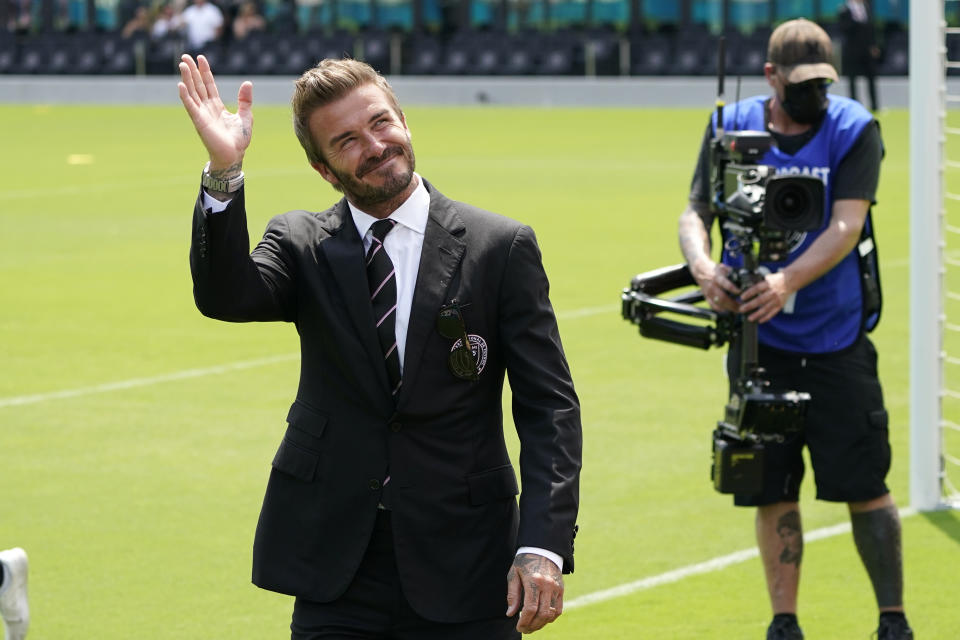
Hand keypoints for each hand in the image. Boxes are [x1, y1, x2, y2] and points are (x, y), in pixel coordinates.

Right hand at [177, 54, 252, 172]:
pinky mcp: (199, 121)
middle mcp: (207, 108)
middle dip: (192, 70)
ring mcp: (202, 114)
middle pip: (198, 85)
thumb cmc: (239, 140)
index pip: (209, 85)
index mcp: (217, 106)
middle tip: (185, 56)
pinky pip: (190, 106)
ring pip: (192, 92)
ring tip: (182, 64)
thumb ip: (245, 100)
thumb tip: (247, 82)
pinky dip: (185, 96)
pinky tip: (180, 85)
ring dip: (187, 78)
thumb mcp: (246, 116)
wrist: (234, 155)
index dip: (205, 72)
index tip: (201, 58)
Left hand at [505, 553, 563, 633]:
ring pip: (551, 614)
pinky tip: (542, 619)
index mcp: (533, 581)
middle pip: (542, 614)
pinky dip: (551, 618)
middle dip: (532, 626)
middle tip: (525, 629)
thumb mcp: (514, 574)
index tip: (519, 627)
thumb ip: (513, 594)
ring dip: (541, 624)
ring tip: (532, 626)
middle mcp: (547, 585)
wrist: (542, 549)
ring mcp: (556, 588)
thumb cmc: (525, 562)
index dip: (524, 621)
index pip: (530, 608)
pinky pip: (558, 609)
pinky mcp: (561, 589)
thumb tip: (510, 614)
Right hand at [690, 257, 739, 312]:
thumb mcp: (723, 268)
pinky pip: (713, 306)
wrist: (700, 271)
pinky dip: (721, 309)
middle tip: (742, 307)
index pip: (724, 283)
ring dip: (729, 308)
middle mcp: (712, 286)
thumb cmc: (714, 270)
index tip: (739, 292)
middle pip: (722, 298)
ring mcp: (708, 293)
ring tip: (738, 310)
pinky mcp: (706, 297)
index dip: (732, 288)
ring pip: (718, 304)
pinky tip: (728, 310)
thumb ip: (732, 272)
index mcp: (716, 277)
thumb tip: (744, 276)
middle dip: (733, 304)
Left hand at [739, 271, 792, 322]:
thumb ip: (758, 283)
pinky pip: (773, 313)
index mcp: (768, 284)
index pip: (757, 288)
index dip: (749, 293)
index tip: (742, 297)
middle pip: (760, 300)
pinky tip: (759, 320)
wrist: (790, 281)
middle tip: (741, 309)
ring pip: (766, 308)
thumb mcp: (767, 278)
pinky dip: (766, 317)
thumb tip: (745, 288)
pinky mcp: (780, 305)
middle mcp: (772, 292)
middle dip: (750, 305)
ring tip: (749, 318)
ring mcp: (777, 299)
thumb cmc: (775, 280)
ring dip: (757, 314)